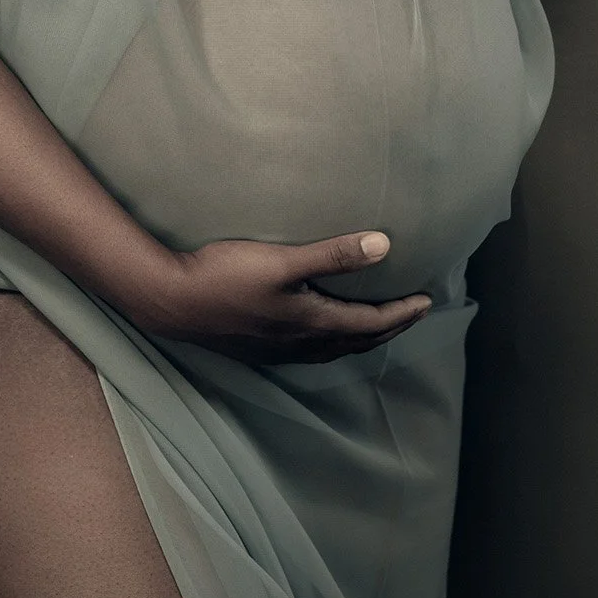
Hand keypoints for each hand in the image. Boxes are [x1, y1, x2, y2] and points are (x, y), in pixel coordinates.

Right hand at [130, 231, 432, 364]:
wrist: (171, 301)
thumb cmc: (225, 276)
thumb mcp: (283, 261)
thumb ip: (333, 254)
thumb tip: (384, 246)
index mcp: (312, 323)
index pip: (370, 323)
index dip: (401, 313)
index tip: (426, 302)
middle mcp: (300, 344)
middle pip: (356, 341)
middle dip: (388, 328)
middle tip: (412, 314)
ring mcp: (277, 349)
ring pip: (333, 349)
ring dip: (361, 337)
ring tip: (375, 325)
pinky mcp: (258, 347)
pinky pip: (311, 351)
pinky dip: (332, 341)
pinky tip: (321, 332)